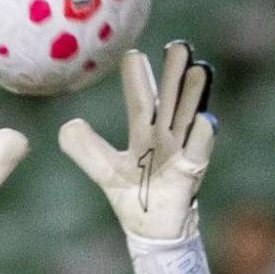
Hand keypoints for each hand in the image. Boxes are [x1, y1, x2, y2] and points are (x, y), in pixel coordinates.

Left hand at [59, 40, 214, 239]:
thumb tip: (68, 126)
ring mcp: (180, 151)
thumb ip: (87, 150)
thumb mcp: (105, 171)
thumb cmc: (131, 195)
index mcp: (144, 132)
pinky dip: (203, 135)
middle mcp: (164, 136)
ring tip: (200, 68)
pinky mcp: (190, 172)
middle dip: (173, 76)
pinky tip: (207, 117)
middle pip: (169, 101)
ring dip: (193, 96)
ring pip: (187, 118)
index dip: (137, 80)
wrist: (152, 228)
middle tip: (178, 45)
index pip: (141, 101)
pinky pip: (198, 151)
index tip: (133, 54)